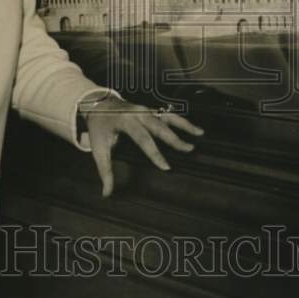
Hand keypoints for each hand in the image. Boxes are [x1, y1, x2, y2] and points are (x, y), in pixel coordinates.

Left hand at [81, 96, 203, 196]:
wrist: (98, 104)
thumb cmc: (99, 127)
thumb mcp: (98, 147)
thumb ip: (104, 170)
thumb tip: (107, 193)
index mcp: (126, 121)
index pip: (143, 138)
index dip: (155, 153)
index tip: (166, 167)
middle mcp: (139, 113)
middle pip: (160, 127)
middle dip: (175, 139)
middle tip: (189, 150)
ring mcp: (147, 109)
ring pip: (168, 118)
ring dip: (185, 126)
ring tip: (200, 134)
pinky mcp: (151, 110)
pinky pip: (169, 115)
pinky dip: (182, 121)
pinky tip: (194, 129)